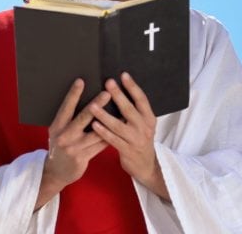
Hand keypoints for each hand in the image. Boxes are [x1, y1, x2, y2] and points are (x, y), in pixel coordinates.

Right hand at [35, 78, 109, 209]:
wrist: (56, 172)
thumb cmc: (61, 145)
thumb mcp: (58, 131)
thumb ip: (68, 119)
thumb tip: (87, 101)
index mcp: (57, 126)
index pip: (66, 107)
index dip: (73, 94)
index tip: (81, 81)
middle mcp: (64, 136)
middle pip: (83, 118)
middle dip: (96, 104)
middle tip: (107, 93)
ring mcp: (73, 148)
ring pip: (96, 132)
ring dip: (109, 122)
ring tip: (121, 110)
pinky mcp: (82, 158)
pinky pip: (100, 145)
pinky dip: (110, 136)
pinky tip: (119, 129)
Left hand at [89, 72, 169, 200]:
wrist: (146, 166)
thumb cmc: (140, 140)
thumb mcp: (143, 124)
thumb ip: (135, 111)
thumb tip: (120, 90)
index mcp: (149, 118)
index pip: (142, 99)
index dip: (133, 87)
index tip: (123, 75)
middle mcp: (145, 127)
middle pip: (130, 109)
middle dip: (118, 95)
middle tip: (108, 83)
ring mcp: (136, 140)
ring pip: (119, 125)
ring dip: (105, 115)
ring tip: (93, 105)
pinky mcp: (127, 151)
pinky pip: (113, 140)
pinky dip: (103, 132)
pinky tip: (94, 125)